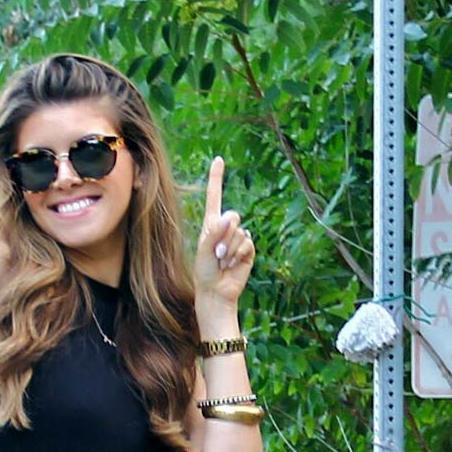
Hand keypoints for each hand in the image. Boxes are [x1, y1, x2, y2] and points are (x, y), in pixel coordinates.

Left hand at [192, 158, 253, 317]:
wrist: (216, 292)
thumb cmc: (204, 272)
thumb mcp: (204, 251)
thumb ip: (215, 233)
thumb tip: (231, 217)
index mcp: (211, 224)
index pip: (214, 196)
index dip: (216, 178)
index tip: (218, 159)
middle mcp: (225, 228)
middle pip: (232, 216)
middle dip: (224, 235)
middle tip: (216, 254)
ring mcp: (238, 238)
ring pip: (239, 232)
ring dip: (229, 249)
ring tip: (223, 262)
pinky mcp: (248, 249)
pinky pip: (247, 243)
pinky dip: (238, 254)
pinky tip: (232, 264)